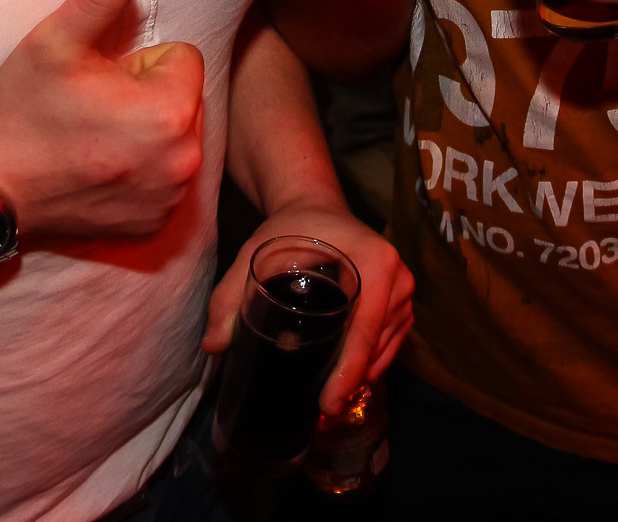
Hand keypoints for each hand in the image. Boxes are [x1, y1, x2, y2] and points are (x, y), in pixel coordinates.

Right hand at [0, 0, 206, 239]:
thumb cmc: (24, 111)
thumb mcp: (56, 42)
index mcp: (169, 111)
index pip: (183, 59)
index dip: (141, 62)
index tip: (103, 79)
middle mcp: (183, 159)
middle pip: (184, 99)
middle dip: (149, 96)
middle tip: (96, 107)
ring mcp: (170, 197)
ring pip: (176, 138)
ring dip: (148, 133)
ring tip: (96, 136)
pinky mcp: (154, 222)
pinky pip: (164, 177)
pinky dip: (141, 171)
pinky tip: (99, 169)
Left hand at [202, 200, 413, 416]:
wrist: (316, 206)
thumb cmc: (291, 229)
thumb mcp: (256, 254)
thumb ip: (229, 297)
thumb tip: (213, 346)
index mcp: (375, 263)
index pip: (364, 331)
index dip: (346, 373)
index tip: (326, 404)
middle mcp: (398, 277)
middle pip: (377, 346)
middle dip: (351, 382)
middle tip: (322, 411)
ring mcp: (403, 291)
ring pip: (386, 349)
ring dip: (362, 376)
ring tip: (330, 401)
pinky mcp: (401, 301)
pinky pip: (391, 341)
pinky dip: (371, 363)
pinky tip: (346, 380)